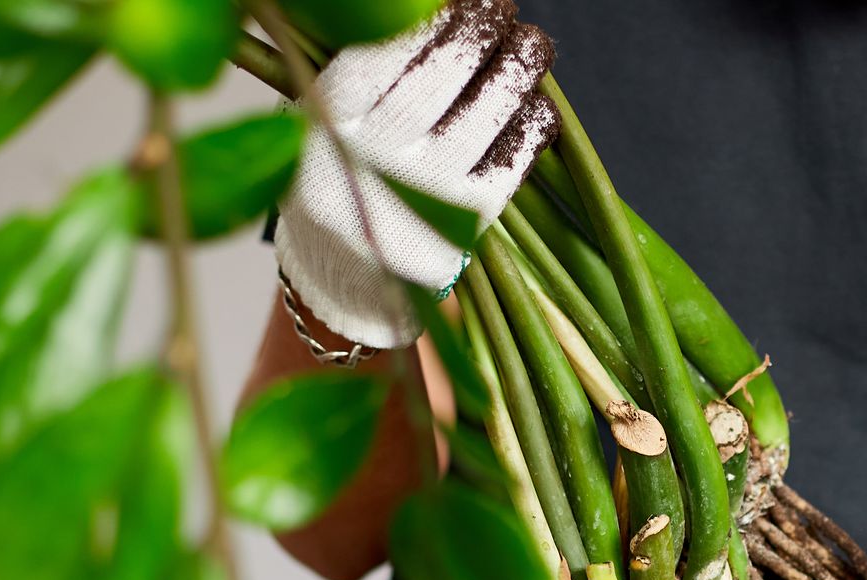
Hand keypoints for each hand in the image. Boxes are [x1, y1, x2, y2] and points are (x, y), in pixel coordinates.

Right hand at [274, 0, 556, 350]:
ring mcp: (420, 194)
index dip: (443, 17)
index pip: (395, 46)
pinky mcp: (461, 228)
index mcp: (329, 113)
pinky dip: (533, 127)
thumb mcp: (335, 109)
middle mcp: (372, 154)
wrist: (343, 267)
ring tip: (532, 47)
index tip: (471, 0)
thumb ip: (378, 64)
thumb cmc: (346, 166)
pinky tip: (537, 106)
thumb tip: (452, 12)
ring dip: (520, 69)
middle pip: (445, 71)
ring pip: (488, 112)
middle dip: (486, 32)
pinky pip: (513, 162)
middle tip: (506, 14)